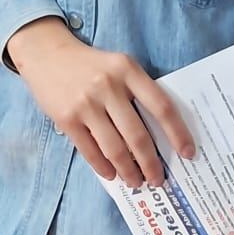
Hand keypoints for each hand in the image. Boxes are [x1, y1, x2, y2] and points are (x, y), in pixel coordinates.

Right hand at [5, 17, 194, 187]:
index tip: (187, 154)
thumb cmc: (90, 65)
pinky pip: (90, 151)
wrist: (45, 53)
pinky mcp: (66, 118)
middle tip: (158, 180)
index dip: (177, 133)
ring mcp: (85, 103)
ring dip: (129, 171)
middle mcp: (108, 86)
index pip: (161, 107)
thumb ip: (137, 92)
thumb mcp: (118, 67)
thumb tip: (158, 136)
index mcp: (128, 70)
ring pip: (115, 148)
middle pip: (138, 135)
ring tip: (136, 181)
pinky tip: (111, 174)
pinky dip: (103, 167)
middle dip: (151, 164)